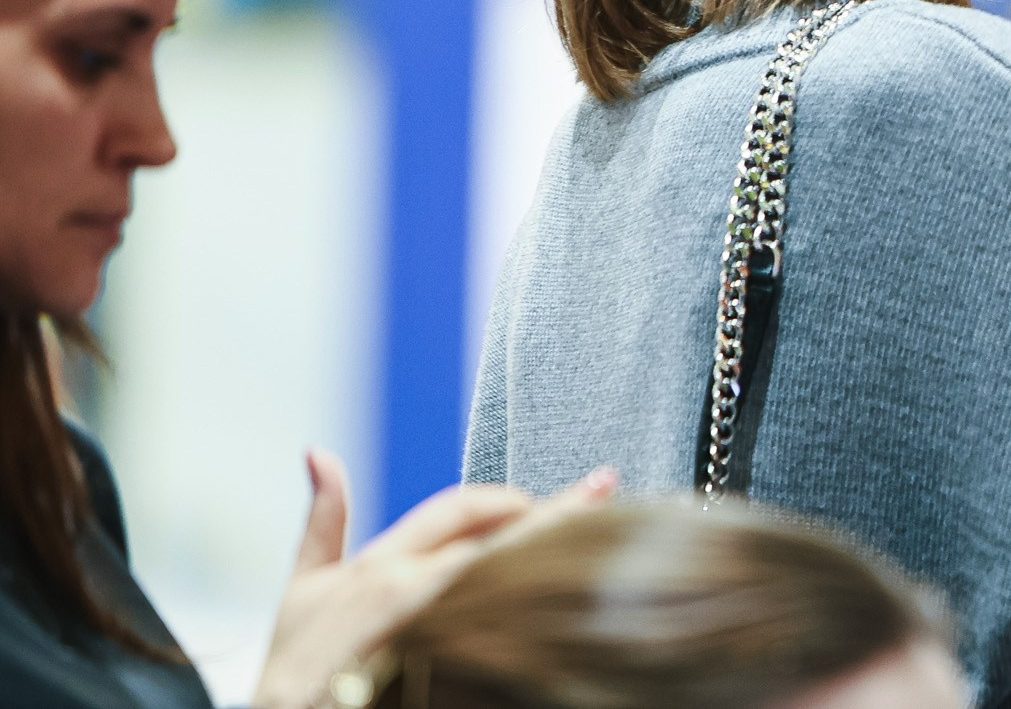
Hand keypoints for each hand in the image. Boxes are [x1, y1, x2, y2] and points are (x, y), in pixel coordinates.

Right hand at [249, 451, 617, 708]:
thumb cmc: (292, 662)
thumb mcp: (302, 586)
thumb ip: (323, 519)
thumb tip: (319, 453)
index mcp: (383, 564)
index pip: (462, 508)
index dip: (507, 495)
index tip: (541, 490)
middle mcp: (413, 591)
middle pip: (502, 538)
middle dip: (557, 511)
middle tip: (603, 488)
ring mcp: (433, 632)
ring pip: (510, 581)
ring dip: (556, 553)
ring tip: (606, 534)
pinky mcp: (445, 670)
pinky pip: (504, 636)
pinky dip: (537, 615)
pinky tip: (572, 606)